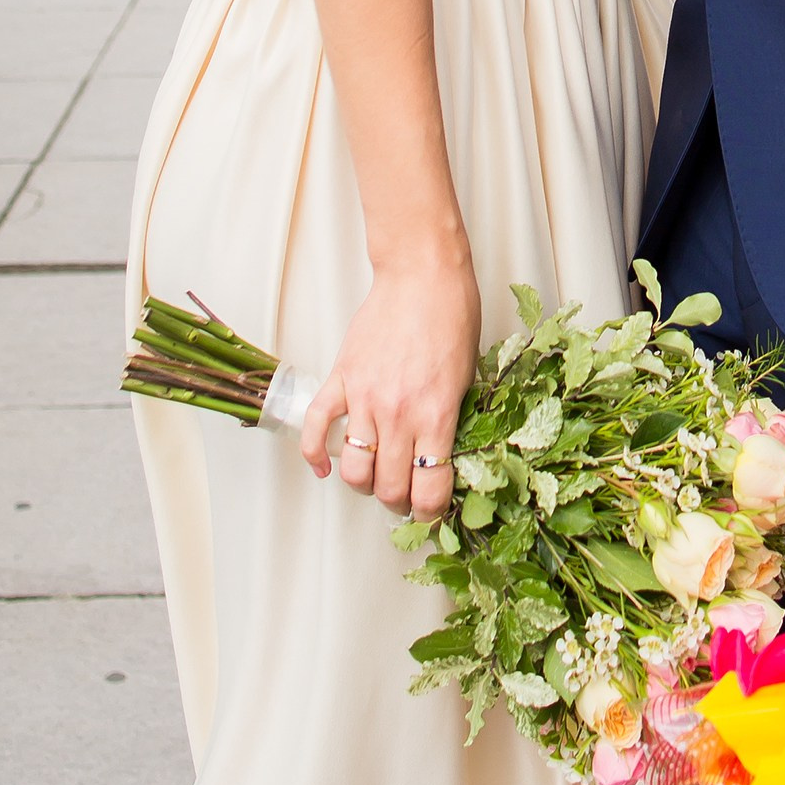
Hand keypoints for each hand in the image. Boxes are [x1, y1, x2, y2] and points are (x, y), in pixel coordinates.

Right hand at [301, 256, 481, 519]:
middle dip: (398, 503)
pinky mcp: (341, 379)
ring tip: (374, 478)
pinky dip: (315, 454)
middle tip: (404, 497)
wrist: (422, 274)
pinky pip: (316, 427)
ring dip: (364, 483)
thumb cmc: (454, 316)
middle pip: (389, 487)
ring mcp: (365, 397)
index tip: (430, 511)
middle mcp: (399, 413)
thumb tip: (444, 457)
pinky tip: (324, 467)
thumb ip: (452, 420)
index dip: (430, 511)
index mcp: (437, 414)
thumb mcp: (469, 375)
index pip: (429, 489)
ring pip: (354, 468)